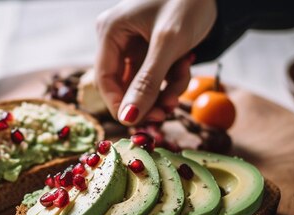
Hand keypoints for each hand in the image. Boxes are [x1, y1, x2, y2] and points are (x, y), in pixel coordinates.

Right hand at [95, 0, 216, 124]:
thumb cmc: (189, 2)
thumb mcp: (168, 44)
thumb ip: (147, 82)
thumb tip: (127, 119)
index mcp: (111, 31)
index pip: (104, 79)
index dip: (120, 104)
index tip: (139, 123)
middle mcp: (118, 39)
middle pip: (124, 85)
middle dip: (148, 99)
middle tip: (168, 112)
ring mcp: (135, 45)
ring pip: (143, 85)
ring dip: (165, 90)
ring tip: (184, 78)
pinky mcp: (152, 50)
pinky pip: (157, 77)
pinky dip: (172, 79)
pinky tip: (187, 66)